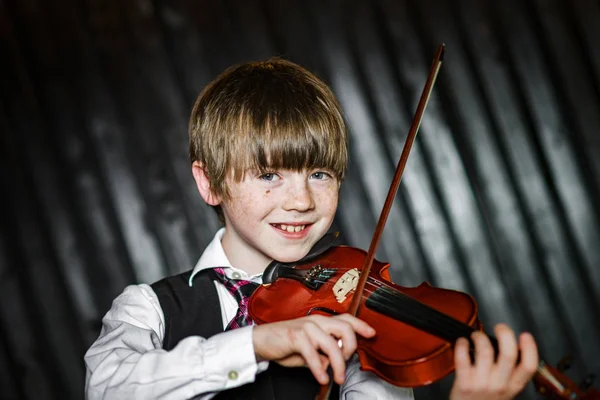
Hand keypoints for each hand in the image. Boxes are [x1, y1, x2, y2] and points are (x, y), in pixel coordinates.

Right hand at [252, 314, 374, 384]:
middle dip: (351, 348)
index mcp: (321, 322)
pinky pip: (313, 353)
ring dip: (338, 364)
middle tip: (346, 364)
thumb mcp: (309, 350)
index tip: (372, 334)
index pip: (346, 319)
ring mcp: (306, 327)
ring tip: (337, 377)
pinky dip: (319, 368)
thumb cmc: (285, 344)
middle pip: (345, 328)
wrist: (261, 341)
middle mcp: (316, 321)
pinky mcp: (295, 336)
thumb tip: (333, 363)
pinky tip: (322, 377)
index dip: (361, 325)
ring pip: (332, 344)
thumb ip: (323, 354)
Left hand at [449, 323, 538, 399]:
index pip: (529, 366)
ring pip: (485, 352)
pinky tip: (462, 342)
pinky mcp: (464, 384)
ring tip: (476, 335)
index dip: (530, 348)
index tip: (525, 335)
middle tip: (499, 327)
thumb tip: (506, 344)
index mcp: (513, 386)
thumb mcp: (505, 390)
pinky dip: (461, 345)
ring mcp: (482, 384)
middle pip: (509, 354)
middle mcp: (500, 385)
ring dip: (480, 337)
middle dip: (505, 334)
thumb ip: (509, 371)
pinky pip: (462, 358)